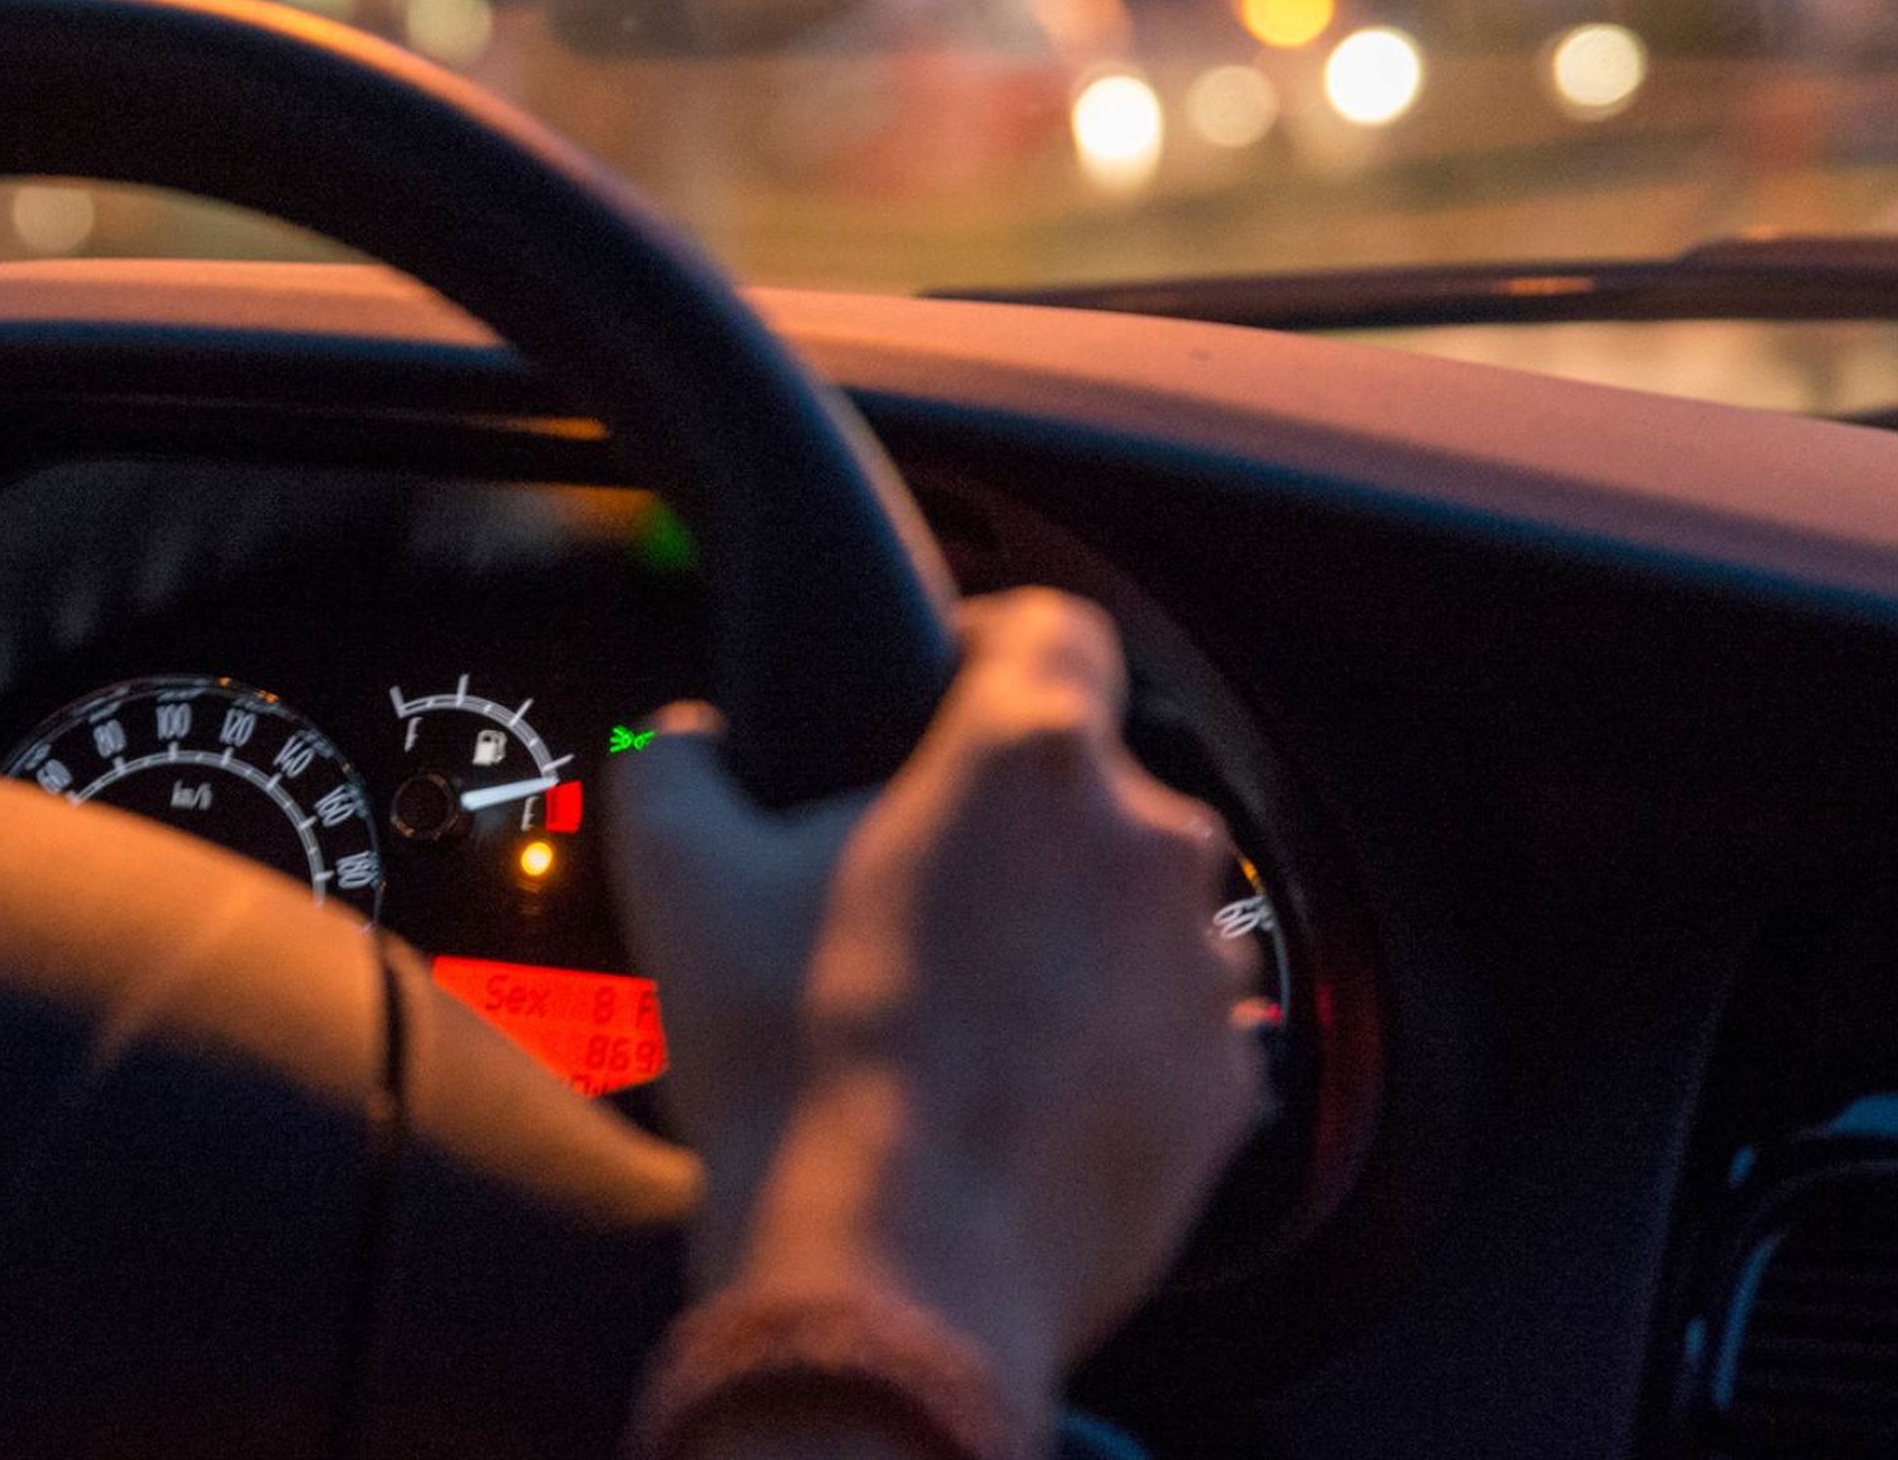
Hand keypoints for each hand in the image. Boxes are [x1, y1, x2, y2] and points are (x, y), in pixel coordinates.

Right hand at [610, 591, 1261, 1418]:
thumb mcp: (679, 878)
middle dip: (1005, 824)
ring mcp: (1199, 970)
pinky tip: (1008, 1093)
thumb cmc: (795, 1065)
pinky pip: (1164, 1028)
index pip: (1049, 623)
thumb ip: (675, 764)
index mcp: (1027, 758)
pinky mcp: (1222, 1085)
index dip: (985, 641)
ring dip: (1063, 935)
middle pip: (1086, 782)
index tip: (939, 691)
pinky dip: (1102, 1044)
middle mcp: (1143, 843)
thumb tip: (685, 742)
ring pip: (1132, 908)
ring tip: (958, 1011)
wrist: (887, 1274)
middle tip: (908, 893)